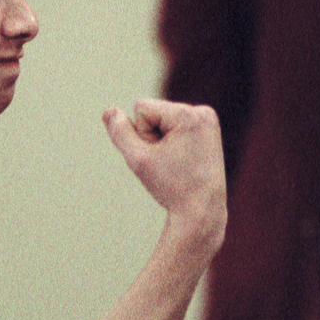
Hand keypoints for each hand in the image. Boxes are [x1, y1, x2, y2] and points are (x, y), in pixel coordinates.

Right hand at [103, 99, 226, 234]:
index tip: (162, 157)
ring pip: (164, 120)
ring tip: (178, 163)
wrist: (202, 210)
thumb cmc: (172, 187)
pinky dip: (175, 141)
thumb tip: (109, 111)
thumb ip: (121, 133)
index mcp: (188, 114)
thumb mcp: (138, 159)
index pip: (142, 108)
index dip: (142, 135)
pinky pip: (177, 126)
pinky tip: (185, 159)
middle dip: (153, 137)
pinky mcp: (209, 130)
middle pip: (154, 113)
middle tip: (170, 163)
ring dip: (163, 140)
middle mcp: (202, 112)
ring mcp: (208, 120)